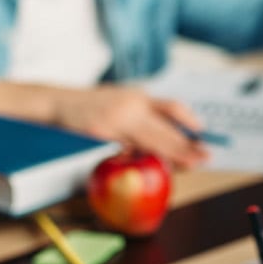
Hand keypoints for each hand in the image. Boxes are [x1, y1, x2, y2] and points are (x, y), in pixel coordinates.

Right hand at [54, 85, 209, 169]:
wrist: (57, 101)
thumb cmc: (92, 105)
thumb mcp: (121, 99)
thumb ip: (143, 114)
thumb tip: (171, 133)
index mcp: (138, 97)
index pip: (171, 107)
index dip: (190, 120)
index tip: (203, 132)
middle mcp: (129, 106)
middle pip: (165, 129)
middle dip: (187, 145)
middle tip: (205, 156)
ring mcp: (115, 121)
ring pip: (149, 143)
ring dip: (172, 156)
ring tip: (190, 164)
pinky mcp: (100, 134)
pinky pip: (125, 151)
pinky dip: (141, 160)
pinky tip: (155, 166)